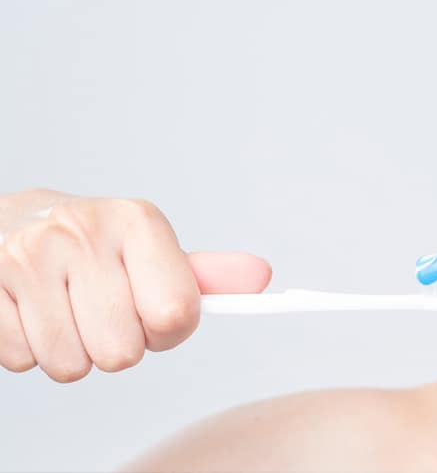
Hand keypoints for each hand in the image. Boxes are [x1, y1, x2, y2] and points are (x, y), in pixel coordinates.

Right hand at [0, 188, 271, 381]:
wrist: (7, 222)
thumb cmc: (92, 247)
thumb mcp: (148, 249)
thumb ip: (203, 274)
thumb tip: (260, 277)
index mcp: (138, 221)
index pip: (176, 314)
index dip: (167, 331)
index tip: (152, 312)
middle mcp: (84, 231)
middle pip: (123, 352)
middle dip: (115, 344)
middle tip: (100, 310)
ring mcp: (28, 256)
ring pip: (72, 365)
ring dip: (72, 352)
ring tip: (64, 310)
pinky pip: (23, 361)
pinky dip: (29, 348)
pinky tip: (31, 310)